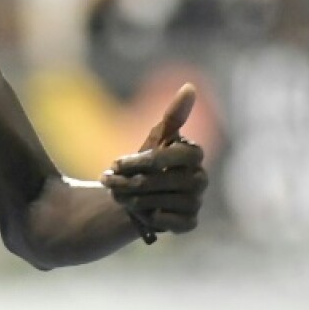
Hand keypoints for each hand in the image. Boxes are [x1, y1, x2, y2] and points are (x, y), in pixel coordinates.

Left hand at [101, 83, 206, 241]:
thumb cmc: (144, 165)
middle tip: (107, 181)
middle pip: (159, 181)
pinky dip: (152, 219)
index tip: (115, 163)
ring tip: (119, 196)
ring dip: (132, 200)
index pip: (167, 156)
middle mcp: (201, 178)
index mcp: (193, 154)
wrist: (134, 198)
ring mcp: (196, 201)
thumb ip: (173, 115)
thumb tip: (190, 87)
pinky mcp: (190, 222)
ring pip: (159, 202)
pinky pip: (171, 223)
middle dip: (128, 182)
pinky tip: (145, 214)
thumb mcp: (155, 138)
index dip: (140, 161)